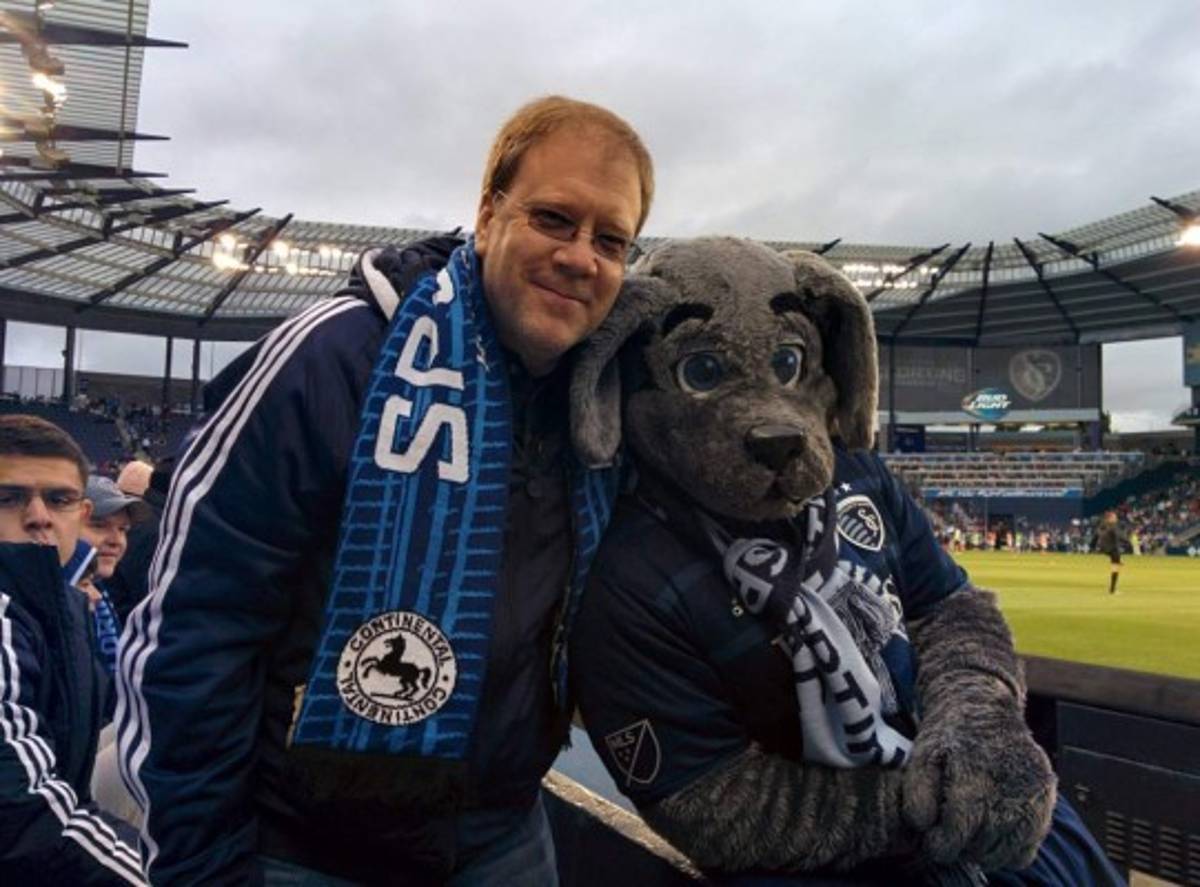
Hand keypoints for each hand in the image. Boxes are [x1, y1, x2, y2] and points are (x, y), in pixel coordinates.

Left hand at [903, 674, 1055, 871]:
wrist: (982, 704)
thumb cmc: (946, 735)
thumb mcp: (921, 755)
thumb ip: (916, 792)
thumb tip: (923, 827)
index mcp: (976, 774)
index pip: (959, 830)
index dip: (941, 845)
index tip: (932, 844)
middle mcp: (1010, 786)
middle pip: (983, 844)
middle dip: (961, 850)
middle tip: (947, 842)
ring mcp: (1033, 793)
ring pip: (1008, 851)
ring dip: (984, 854)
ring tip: (967, 840)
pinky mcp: (1047, 797)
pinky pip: (1030, 845)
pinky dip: (1010, 851)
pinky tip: (991, 837)